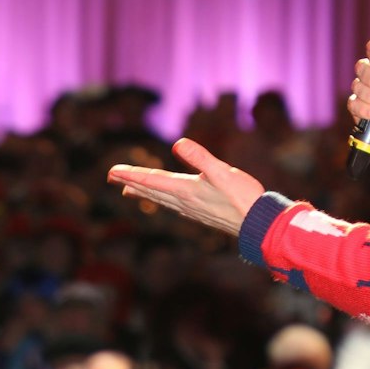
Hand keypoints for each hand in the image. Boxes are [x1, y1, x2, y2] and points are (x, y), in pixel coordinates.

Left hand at [107, 139, 264, 236]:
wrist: (258, 225)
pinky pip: (172, 205)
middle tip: (111, 176)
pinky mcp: (200, 214)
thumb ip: (200, 157)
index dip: (131, 174)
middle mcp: (184, 202)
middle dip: (130, 182)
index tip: (112, 171)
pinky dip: (160, 200)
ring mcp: (191, 210)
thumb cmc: (243, 197)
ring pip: (160, 199)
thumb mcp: (222, 171)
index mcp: (186, 190)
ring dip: (142, 192)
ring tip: (128, 189)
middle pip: (151, 190)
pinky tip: (163, 201)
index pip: (152, 180)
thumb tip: (178, 143)